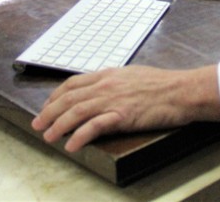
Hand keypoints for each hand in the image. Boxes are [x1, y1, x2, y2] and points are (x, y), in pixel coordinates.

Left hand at [31, 65, 219, 152]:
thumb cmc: (163, 84)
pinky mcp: (123, 115)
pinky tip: (71, 146)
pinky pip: (95, 126)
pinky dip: (79, 136)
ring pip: (76, 111)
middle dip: (49, 112)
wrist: (182, 91)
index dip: (55, 96)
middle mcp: (106, 85)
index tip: (47, 106)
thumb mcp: (133, 75)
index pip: (73, 83)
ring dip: (58, 125)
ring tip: (48, 136)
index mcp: (108, 75)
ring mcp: (114, 100)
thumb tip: (104, 88)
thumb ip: (115, 81)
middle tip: (38, 124)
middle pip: (69, 98)